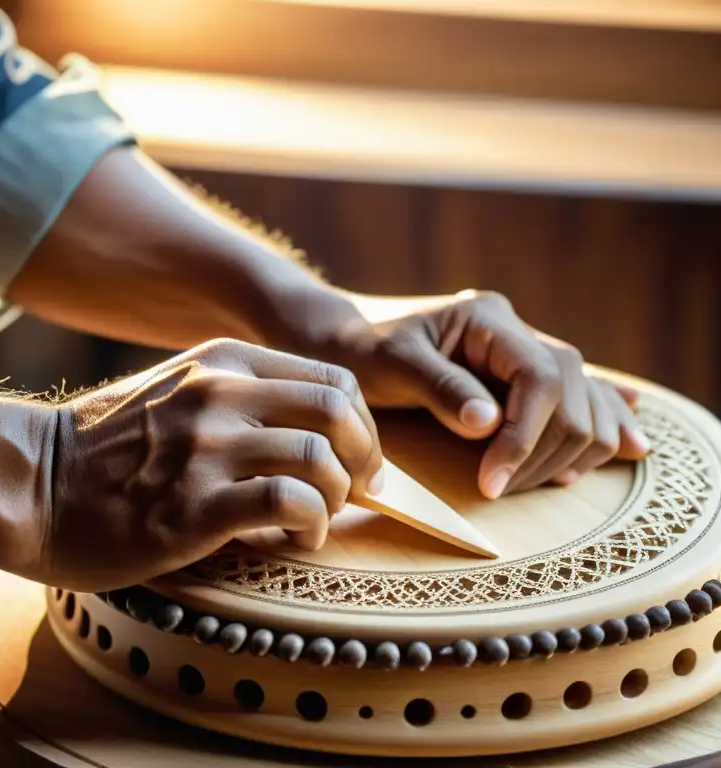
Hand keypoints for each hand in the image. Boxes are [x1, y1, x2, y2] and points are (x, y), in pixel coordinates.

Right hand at [25, 339, 382, 591]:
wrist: (28, 484)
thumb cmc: (101, 450)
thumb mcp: (171, 391)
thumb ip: (233, 396)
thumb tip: (309, 430)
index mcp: (220, 362)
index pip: (332, 379)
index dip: (361, 423)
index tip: (354, 460)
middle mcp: (218, 394)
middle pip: (339, 410)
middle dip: (363, 458)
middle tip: (352, 492)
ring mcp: (205, 448)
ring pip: (320, 457)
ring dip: (337, 499)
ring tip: (314, 521)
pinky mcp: (192, 507)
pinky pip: (288, 504)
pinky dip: (311, 526)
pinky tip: (294, 540)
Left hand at [302, 290, 647, 499]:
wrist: (345, 345)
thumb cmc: (359, 353)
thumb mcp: (389, 367)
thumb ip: (440, 389)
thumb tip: (490, 424)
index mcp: (488, 318)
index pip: (542, 379)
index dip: (525, 437)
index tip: (491, 483)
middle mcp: (518, 332)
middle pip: (574, 396)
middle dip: (543, 452)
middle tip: (496, 490)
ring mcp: (527, 354)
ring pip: (588, 404)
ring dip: (569, 452)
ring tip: (525, 484)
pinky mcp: (525, 380)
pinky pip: (584, 399)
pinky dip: (605, 424)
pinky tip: (633, 444)